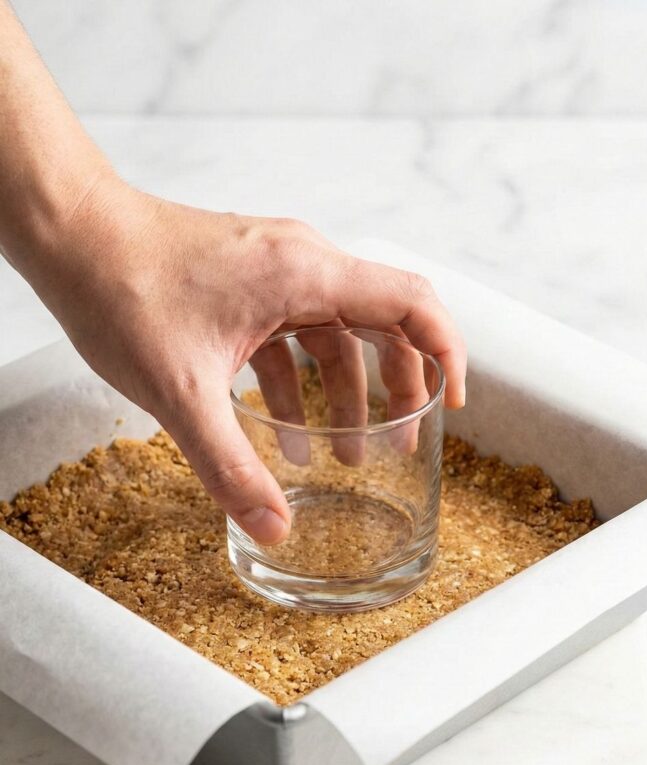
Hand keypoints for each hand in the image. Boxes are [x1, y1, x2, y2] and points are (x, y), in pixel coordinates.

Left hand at [30, 178, 466, 543]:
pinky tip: (280, 429)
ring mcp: (273, 267)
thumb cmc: (121, 288)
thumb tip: (274, 527)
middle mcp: (301, 262)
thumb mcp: (181, 394)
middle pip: (382, 321)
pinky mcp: (247, 279)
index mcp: (306, 275)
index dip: (448, 352)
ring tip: (342, 455)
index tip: (455, 403)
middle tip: (401, 443)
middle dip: (396, 388)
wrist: (68, 232)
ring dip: (345, 391)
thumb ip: (231, 466)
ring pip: (335, 331)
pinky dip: (297, 380)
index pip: (411, 303)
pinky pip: (293, 331)